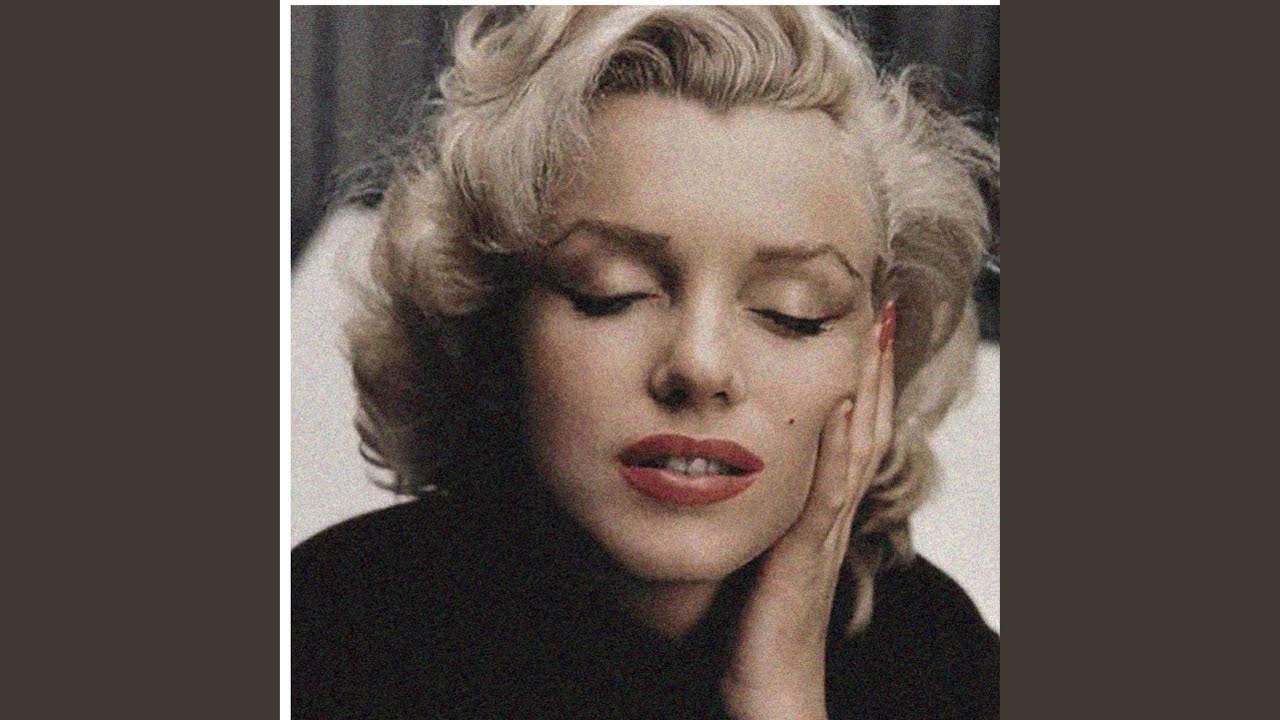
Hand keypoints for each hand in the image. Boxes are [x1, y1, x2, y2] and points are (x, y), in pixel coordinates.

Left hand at [720, 307, 895, 719]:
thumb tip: (723, 468)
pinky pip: (828, 490)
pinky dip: (840, 444)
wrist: (769, 691)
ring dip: (866, 386)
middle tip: (882, 307)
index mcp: (818, 510)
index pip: (848, 430)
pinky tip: (841, 403)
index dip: (860, 378)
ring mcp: (824, 531)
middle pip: (864, 425)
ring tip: (873, 332)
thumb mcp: (755, 552)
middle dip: (873, 366)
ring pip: (856, 446)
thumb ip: (752, 511)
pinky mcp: (805, 552)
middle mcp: (831, 513)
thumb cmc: (754, 630)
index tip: (863, 325)